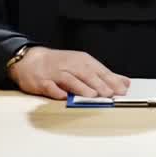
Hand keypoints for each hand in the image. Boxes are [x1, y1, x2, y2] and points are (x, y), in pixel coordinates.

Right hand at [8, 47, 129, 99]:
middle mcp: (70, 65)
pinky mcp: (42, 81)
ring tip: (92, 95)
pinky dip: (56, 91)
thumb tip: (125, 83)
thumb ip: (104, 75)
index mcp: (81, 61)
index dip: (111, 80)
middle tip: (110, 93)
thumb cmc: (60, 64)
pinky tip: (63, 96)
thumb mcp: (83, 65)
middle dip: (99, 83)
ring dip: (80, 87)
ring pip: (69, 79)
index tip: (122, 89)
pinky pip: (49, 86)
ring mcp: (55, 73)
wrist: (30, 60)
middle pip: (86, 74)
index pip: (99, 70)